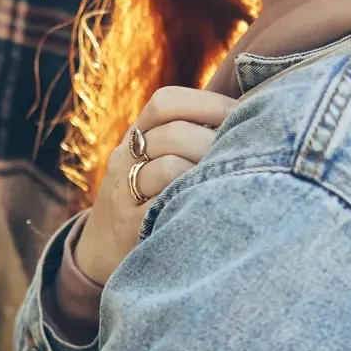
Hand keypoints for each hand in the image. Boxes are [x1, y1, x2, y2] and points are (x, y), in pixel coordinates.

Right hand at [73, 86, 237, 284]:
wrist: (99, 248)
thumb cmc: (146, 198)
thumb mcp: (154, 161)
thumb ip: (189, 137)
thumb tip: (250, 114)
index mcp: (136, 136)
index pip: (165, 103)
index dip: (208, 103)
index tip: (242, 114)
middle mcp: (125, 158)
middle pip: (172, 133)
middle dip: (215, 141)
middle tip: (246, 153)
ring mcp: (125, 192)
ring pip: (169, 167)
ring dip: (206, 172)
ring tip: (232, 180)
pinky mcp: (130, 226)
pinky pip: (164, 206)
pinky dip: (192, 201)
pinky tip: (213, 204)